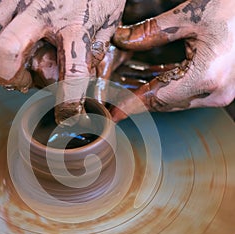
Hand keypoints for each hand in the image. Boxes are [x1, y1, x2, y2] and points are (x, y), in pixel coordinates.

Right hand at [0, 0, 125, 123]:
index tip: (67, 116)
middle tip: (22, 83)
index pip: (72, 74)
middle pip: (7, 53)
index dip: (68, 103)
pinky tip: (6, 41)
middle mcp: (42, 10)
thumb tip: (89, 84)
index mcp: (76, 24)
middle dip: (10, 78)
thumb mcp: (106, 22)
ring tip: (14, 65)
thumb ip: (96, 53)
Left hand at [111, 0, 234, 121]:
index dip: (131, 106)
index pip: (156, 99)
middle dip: (139, 100)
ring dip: (153, 95)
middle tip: (117, 100)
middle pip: (165, 103)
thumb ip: (151, 32)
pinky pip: (188, 94)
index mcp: (205, 78)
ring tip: (130, 91)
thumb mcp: (190, 17)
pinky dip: (169, 89)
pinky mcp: (222, 88)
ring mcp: (221, 93)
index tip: (114, 113)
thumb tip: (123, 39)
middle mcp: (214, 92)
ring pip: (176, 101)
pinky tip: (154, 82)